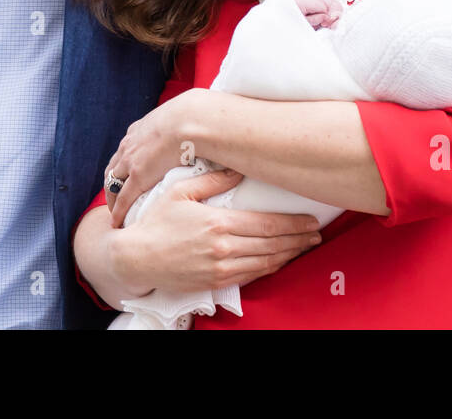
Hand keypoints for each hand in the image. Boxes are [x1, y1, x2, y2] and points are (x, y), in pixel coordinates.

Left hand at [105, 89, 202, 226]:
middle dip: (114, 181)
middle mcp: (131, 144)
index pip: (127, 149)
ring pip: (112, 183)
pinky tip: (118, 222)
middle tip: (117, 196)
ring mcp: (131, 161)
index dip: (126, 163)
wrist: (191, 120)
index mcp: (141, 130)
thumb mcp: (184, 118)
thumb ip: (188, 128)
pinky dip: (118, 210)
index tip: (129, 174)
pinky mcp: (137, 178)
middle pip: (114, 166)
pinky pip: (122, 198)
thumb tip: (205, 130)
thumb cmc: (196, 117)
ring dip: (113, 198)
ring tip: (117, 212)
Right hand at [111, 169, 321, 295]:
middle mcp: (223, 248)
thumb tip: (237, 169)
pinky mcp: (215, 282)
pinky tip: (279, 261)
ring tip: (304, 247)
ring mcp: (220, 268)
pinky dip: (270, 268)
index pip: (267, 224)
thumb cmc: (155, 221)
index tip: (311, 221)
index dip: (293, 224)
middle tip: (316, 234)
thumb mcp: (180, 192)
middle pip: (272, 245)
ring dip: (289, 255)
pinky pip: (251, 276)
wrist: (136, 257)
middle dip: (298, 240)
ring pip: (266, 263)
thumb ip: (212, 180)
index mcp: (218, 222)